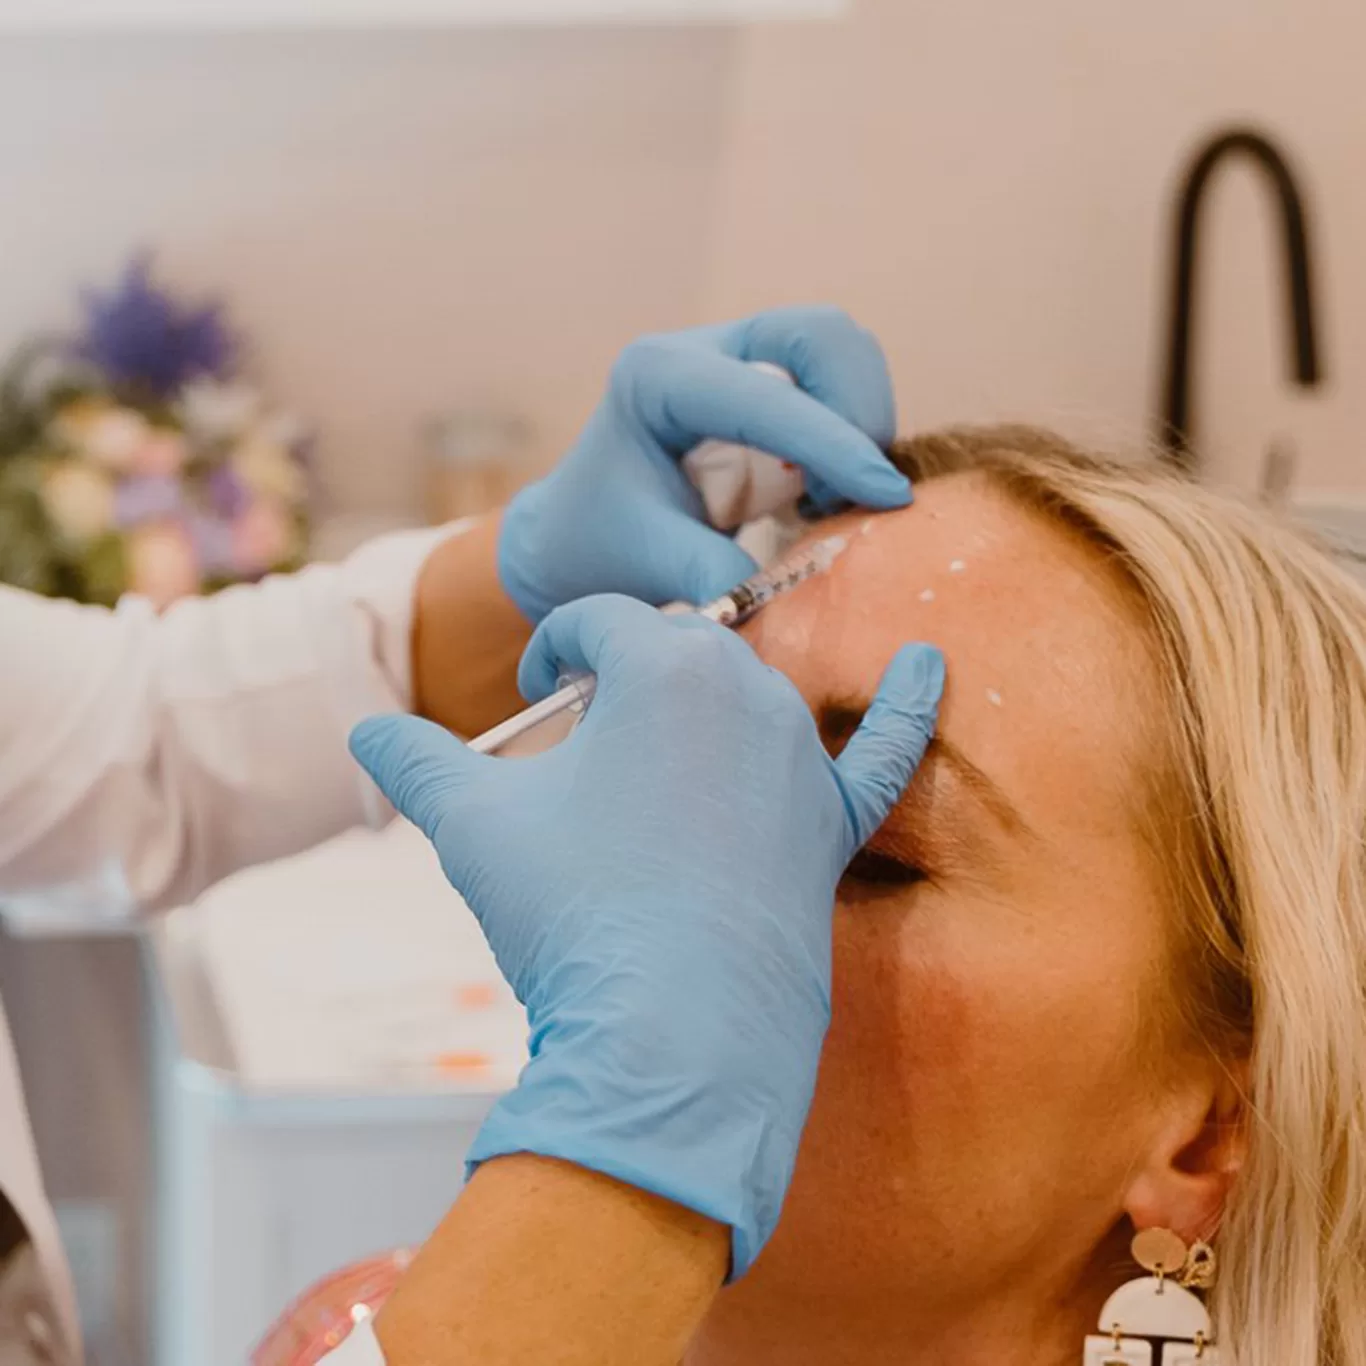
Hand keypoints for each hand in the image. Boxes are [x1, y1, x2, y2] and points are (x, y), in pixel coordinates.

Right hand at [350, 597, 942, 1274]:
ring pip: (746, 702)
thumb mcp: (473, 823)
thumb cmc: (571, 911)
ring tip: (652, 764)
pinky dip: (910, 706)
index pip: (597, 622)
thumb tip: (362, 727)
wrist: (670, 1033)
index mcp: (664, 665)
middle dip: (619, 683)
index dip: (551, 653)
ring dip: (700, 712)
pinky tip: (935, 661)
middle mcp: (748, 691)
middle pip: (673, 655)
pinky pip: (883, 753)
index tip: (529, 699)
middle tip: (580, 747)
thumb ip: (412, 759)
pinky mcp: (832, 826)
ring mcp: (800, 759)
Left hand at [498, 306, 908, 621]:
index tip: (886, 495)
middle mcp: (702, 351)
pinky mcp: (768, 381)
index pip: (765, 396)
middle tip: (849, 493)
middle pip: (819, 335)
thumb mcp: (646, 562)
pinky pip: (839, 383)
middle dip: (855, 409)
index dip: (833, 443)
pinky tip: (823, 491)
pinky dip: (853, 433)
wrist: (582, 534)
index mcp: (657, 379)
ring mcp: (738, 357)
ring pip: (840, 351)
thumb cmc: (602, 545)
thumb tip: (775, 586)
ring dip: (860, 421)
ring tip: (828, 499)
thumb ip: (706, 572)